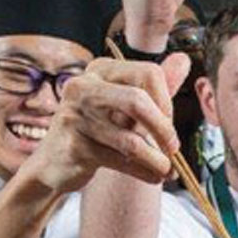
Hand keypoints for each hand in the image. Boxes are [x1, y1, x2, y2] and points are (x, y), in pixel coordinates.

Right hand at [27, 55, 189, 192]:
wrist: (53, 164)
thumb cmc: (95, 132)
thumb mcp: (124, 106)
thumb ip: (152, 87)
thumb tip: (184, 60)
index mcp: (100, 70)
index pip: (148, 73)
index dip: (167, 102)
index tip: (169, 125)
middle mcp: (83, 87)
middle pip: (138, 101)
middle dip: (163, 129)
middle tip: (173, 148)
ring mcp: (75, 117)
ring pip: (131, 141)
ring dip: (156, 160)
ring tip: (166, 170)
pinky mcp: (75, 147)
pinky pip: (121, 161)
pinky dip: (144, 172)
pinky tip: (153, 177)